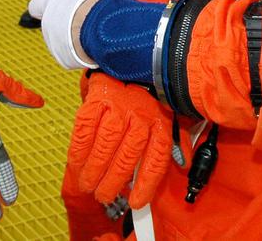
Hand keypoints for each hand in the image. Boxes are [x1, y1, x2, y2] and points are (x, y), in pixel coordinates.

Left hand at [28, 0, 118, 68]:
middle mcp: (48, 26)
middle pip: (53, 24)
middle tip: (84, 17)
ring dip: (73, 38)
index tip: (49, 2)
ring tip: (91, 32)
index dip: (42, 4)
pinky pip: (72, 57)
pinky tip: (93, 45)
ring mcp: (55, 44)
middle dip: (66, 22)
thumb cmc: (96, 3)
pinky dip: (80, 53)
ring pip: (62, 41)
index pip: (35, 5)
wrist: (104, 30)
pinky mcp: (66, 60)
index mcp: (51, 5)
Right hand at [66, 73, 171, 209]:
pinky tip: (76, 164)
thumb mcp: (168, 111)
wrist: (124, 58)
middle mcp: (140, 114)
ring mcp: (117, 106)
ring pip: (105, 146)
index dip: (146, 183)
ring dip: (93, 171)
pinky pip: (85, 131)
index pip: (156, 157)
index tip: (136, 203)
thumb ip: (176, 138)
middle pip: (127, 156)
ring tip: (87, 185)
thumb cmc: (147, 92)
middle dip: (113, 182)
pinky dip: (79, 152)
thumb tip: (184, 163)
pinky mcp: (97, 100)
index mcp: (160, 120)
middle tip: (104, 196)